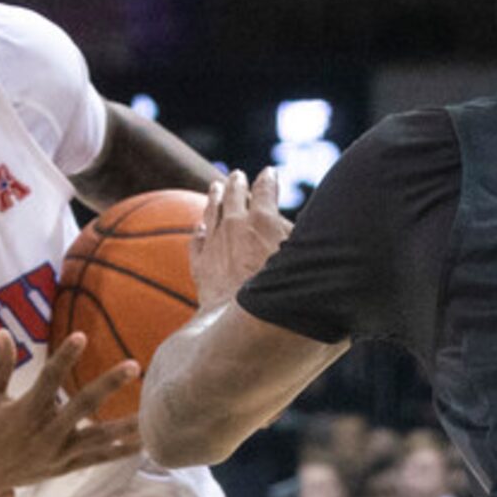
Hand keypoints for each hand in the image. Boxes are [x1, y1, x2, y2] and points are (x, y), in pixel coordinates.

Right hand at [0, 332, 141, 496]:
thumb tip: (3, 332)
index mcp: (25, 412)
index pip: (49, 380)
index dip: (65, 357)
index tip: (81, 336)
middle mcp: (46, 434)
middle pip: (83, 406)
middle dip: (108, 385)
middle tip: (133, 365)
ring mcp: (58, 453)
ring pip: (99, 437)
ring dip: (127, 425)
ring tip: (153, 414)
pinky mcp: (65, 467)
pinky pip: (98, 458)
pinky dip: (121, 451)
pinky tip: (144, 442)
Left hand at [190, 168, 290, 305]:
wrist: (249, 323)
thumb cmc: (285, 291)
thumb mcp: (300, 255)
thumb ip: (297, 235)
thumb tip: (300, 225)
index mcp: (263, 219)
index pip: (266, 189)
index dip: (268, 179)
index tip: (269, 173)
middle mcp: (234, 225)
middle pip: (234, 194)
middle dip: (236, 183)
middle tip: (236, 175)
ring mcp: (214, 244)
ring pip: (211, 212)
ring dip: (214, 197)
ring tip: (214, 187)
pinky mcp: (200, 266)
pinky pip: (196, 242)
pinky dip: (199, 231)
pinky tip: (200, 227)